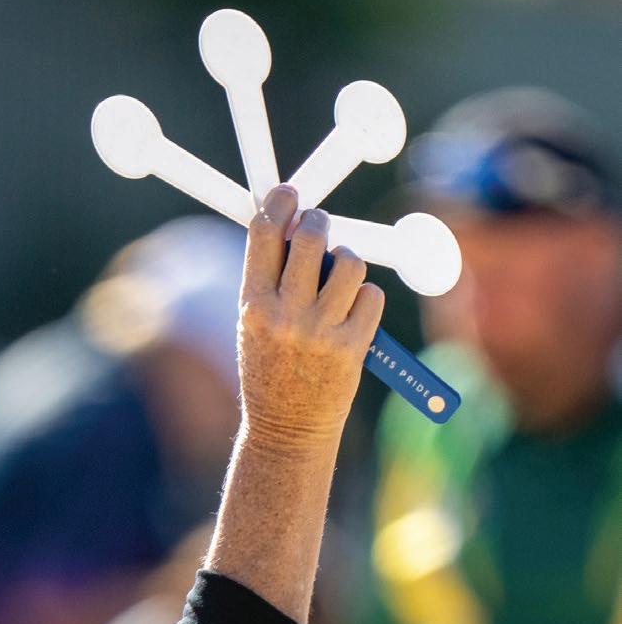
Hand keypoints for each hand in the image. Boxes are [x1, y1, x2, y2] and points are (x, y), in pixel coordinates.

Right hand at [237, 184, 384, 451]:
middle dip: (319, 225)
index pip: (264, 234)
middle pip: (310, 236)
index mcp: (251, 305)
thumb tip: (294, 221)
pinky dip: (366, 299)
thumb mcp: (253, 324)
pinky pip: (372, 295)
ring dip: (348, 263)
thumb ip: (269, 278)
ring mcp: (319, 331)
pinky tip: (351, 317)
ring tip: (337, 283)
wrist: (286, 429)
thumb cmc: (270, 369)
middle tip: (319, 231)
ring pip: (350, 262)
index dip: (279, 204)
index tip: (289, 194)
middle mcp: (283, 315)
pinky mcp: (352, 346)